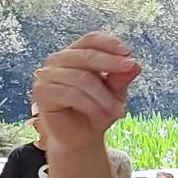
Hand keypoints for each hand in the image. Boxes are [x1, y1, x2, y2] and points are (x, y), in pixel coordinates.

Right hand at [32, 32, 139, 148]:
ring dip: (104, 96)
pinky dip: (91, 105)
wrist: (81, 138)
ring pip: (82, 78)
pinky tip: (102, 115)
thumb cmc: (97, 111)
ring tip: (119, 111)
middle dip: (112, 63)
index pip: (91, 39)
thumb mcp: (114, 93)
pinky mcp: (42, 92)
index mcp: (74, 54)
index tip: (128, 53)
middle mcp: (57, 60)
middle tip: (131, 68)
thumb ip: (120, 78)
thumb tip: (135, 65)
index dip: (110, 43)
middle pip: (86, 55)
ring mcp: (47, 75)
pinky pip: (71, 94)